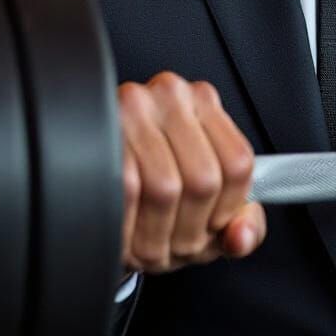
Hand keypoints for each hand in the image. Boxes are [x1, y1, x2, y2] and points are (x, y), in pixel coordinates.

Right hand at [118, 71, 265, 271]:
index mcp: (204, 102)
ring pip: (165, 188)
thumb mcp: (208, 206)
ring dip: (158, 234)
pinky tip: (127, 233)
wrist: (92, 178)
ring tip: (150, 240)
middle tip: (174, 241)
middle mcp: (170, 94)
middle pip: (203, 180)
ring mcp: (131, 109)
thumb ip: (243, 223)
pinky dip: (129, 228)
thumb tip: (241, 237)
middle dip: (189, 229)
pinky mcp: (98, 134)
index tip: (210, 224)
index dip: (226, 210)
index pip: (238, 164)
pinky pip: (126, 192)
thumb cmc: (154, 188)